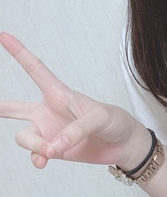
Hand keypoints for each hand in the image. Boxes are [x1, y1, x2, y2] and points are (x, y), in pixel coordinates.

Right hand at [0, 32, 146, 169]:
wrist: (123, 144)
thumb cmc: (115, 121)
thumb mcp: (100, 117)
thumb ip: (77, 129)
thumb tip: (53, 146)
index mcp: (60, 94)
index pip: (36, 70)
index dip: (20, 53)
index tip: (4, 36)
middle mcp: (49, 111)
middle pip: (15, 107)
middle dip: (0, 107)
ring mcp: (49, 131)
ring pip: (24, 137)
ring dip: (35, 146)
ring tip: (52, 151)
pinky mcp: (53, 150)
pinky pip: (34, 155)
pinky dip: (37, 158)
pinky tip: (45, 161)